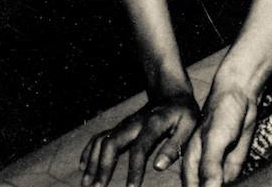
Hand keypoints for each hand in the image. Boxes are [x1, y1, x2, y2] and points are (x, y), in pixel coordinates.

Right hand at [79, 87, 198, 186]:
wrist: (170, 93)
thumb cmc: (183, 113)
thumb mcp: (189, 125)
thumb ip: (174, 146)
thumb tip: (158, 167)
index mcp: (153, 124)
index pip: (140, 148)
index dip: (134, 169)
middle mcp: (134, 123)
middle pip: (112, 143)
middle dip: (103, 167)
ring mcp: (124, 125)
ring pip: (102, 141)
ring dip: (92, 162)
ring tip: (86, 184)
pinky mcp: (119, 127)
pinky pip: (99, 138)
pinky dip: (88, 151)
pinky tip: (83, 167)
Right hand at [182, 79, 256, 186]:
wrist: (241, 97)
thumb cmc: (221, 114)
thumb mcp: (214, 141)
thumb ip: (210, 167)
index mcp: (192, 165)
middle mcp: (203, 169)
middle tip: (225, 184)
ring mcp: (220, 168)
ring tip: (238, 184)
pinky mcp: (234, 165)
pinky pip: (235, 182)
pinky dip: (240, 185)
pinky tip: (246, 186)